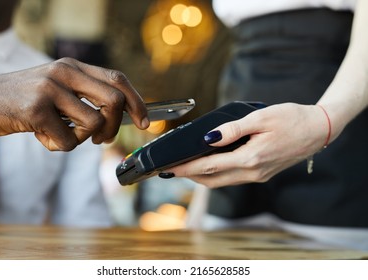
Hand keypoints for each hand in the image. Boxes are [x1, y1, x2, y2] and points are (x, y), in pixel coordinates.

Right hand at [0, 57, 148, 150]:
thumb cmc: (23, 100)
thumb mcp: (57, 89)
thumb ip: (85, 96)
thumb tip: (120, 115)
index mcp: (73, 66)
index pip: (117, 79)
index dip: (137, 101)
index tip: (144, 122)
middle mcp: (65, 72)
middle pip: (114, 101)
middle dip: (114, 127)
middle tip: (100, 139)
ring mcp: (50, 88)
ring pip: (93, 123)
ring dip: (81, 139)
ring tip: (60, 133)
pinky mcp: (36, 109)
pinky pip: (68, 141)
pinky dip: (58, 146)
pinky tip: (42, 136)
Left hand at [166, 103, 333, 187]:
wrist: (319, 129)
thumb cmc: (292, 118)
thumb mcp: (260, 118)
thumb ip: (232, 130)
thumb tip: (207, 138)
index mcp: (250, 158)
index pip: (209, 167)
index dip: (186, 168)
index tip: (168, 169)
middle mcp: (253, 172)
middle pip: (212, 180)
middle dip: (189, 176)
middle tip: (171, 169)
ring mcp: (258, 176)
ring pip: (222, 181)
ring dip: (202, 176)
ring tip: (186, 167)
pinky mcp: (262, 174)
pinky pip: (232, 178)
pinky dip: (217, 174)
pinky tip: (210, 164)